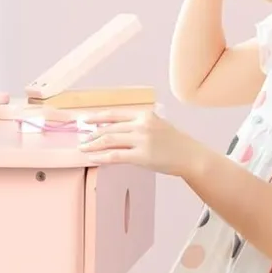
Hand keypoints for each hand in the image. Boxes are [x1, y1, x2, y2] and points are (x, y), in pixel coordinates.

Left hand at [78, 108, 208, 178]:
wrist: (190, 156)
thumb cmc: (174, 143)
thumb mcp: (157, 125)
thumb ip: (139, 125)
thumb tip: (115, 130)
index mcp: (144, 115)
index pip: (114, 114)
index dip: (96, 117)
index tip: (83, 121)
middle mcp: (142, 125)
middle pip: (109, 128)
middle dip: (92, 134)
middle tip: (81, 140)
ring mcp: (142, 140)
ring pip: (109, 140)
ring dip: (93, 145)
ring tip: (83, 149)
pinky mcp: (142, 156)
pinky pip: (115, 155)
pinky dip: (101, 156)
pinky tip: (93, 158)